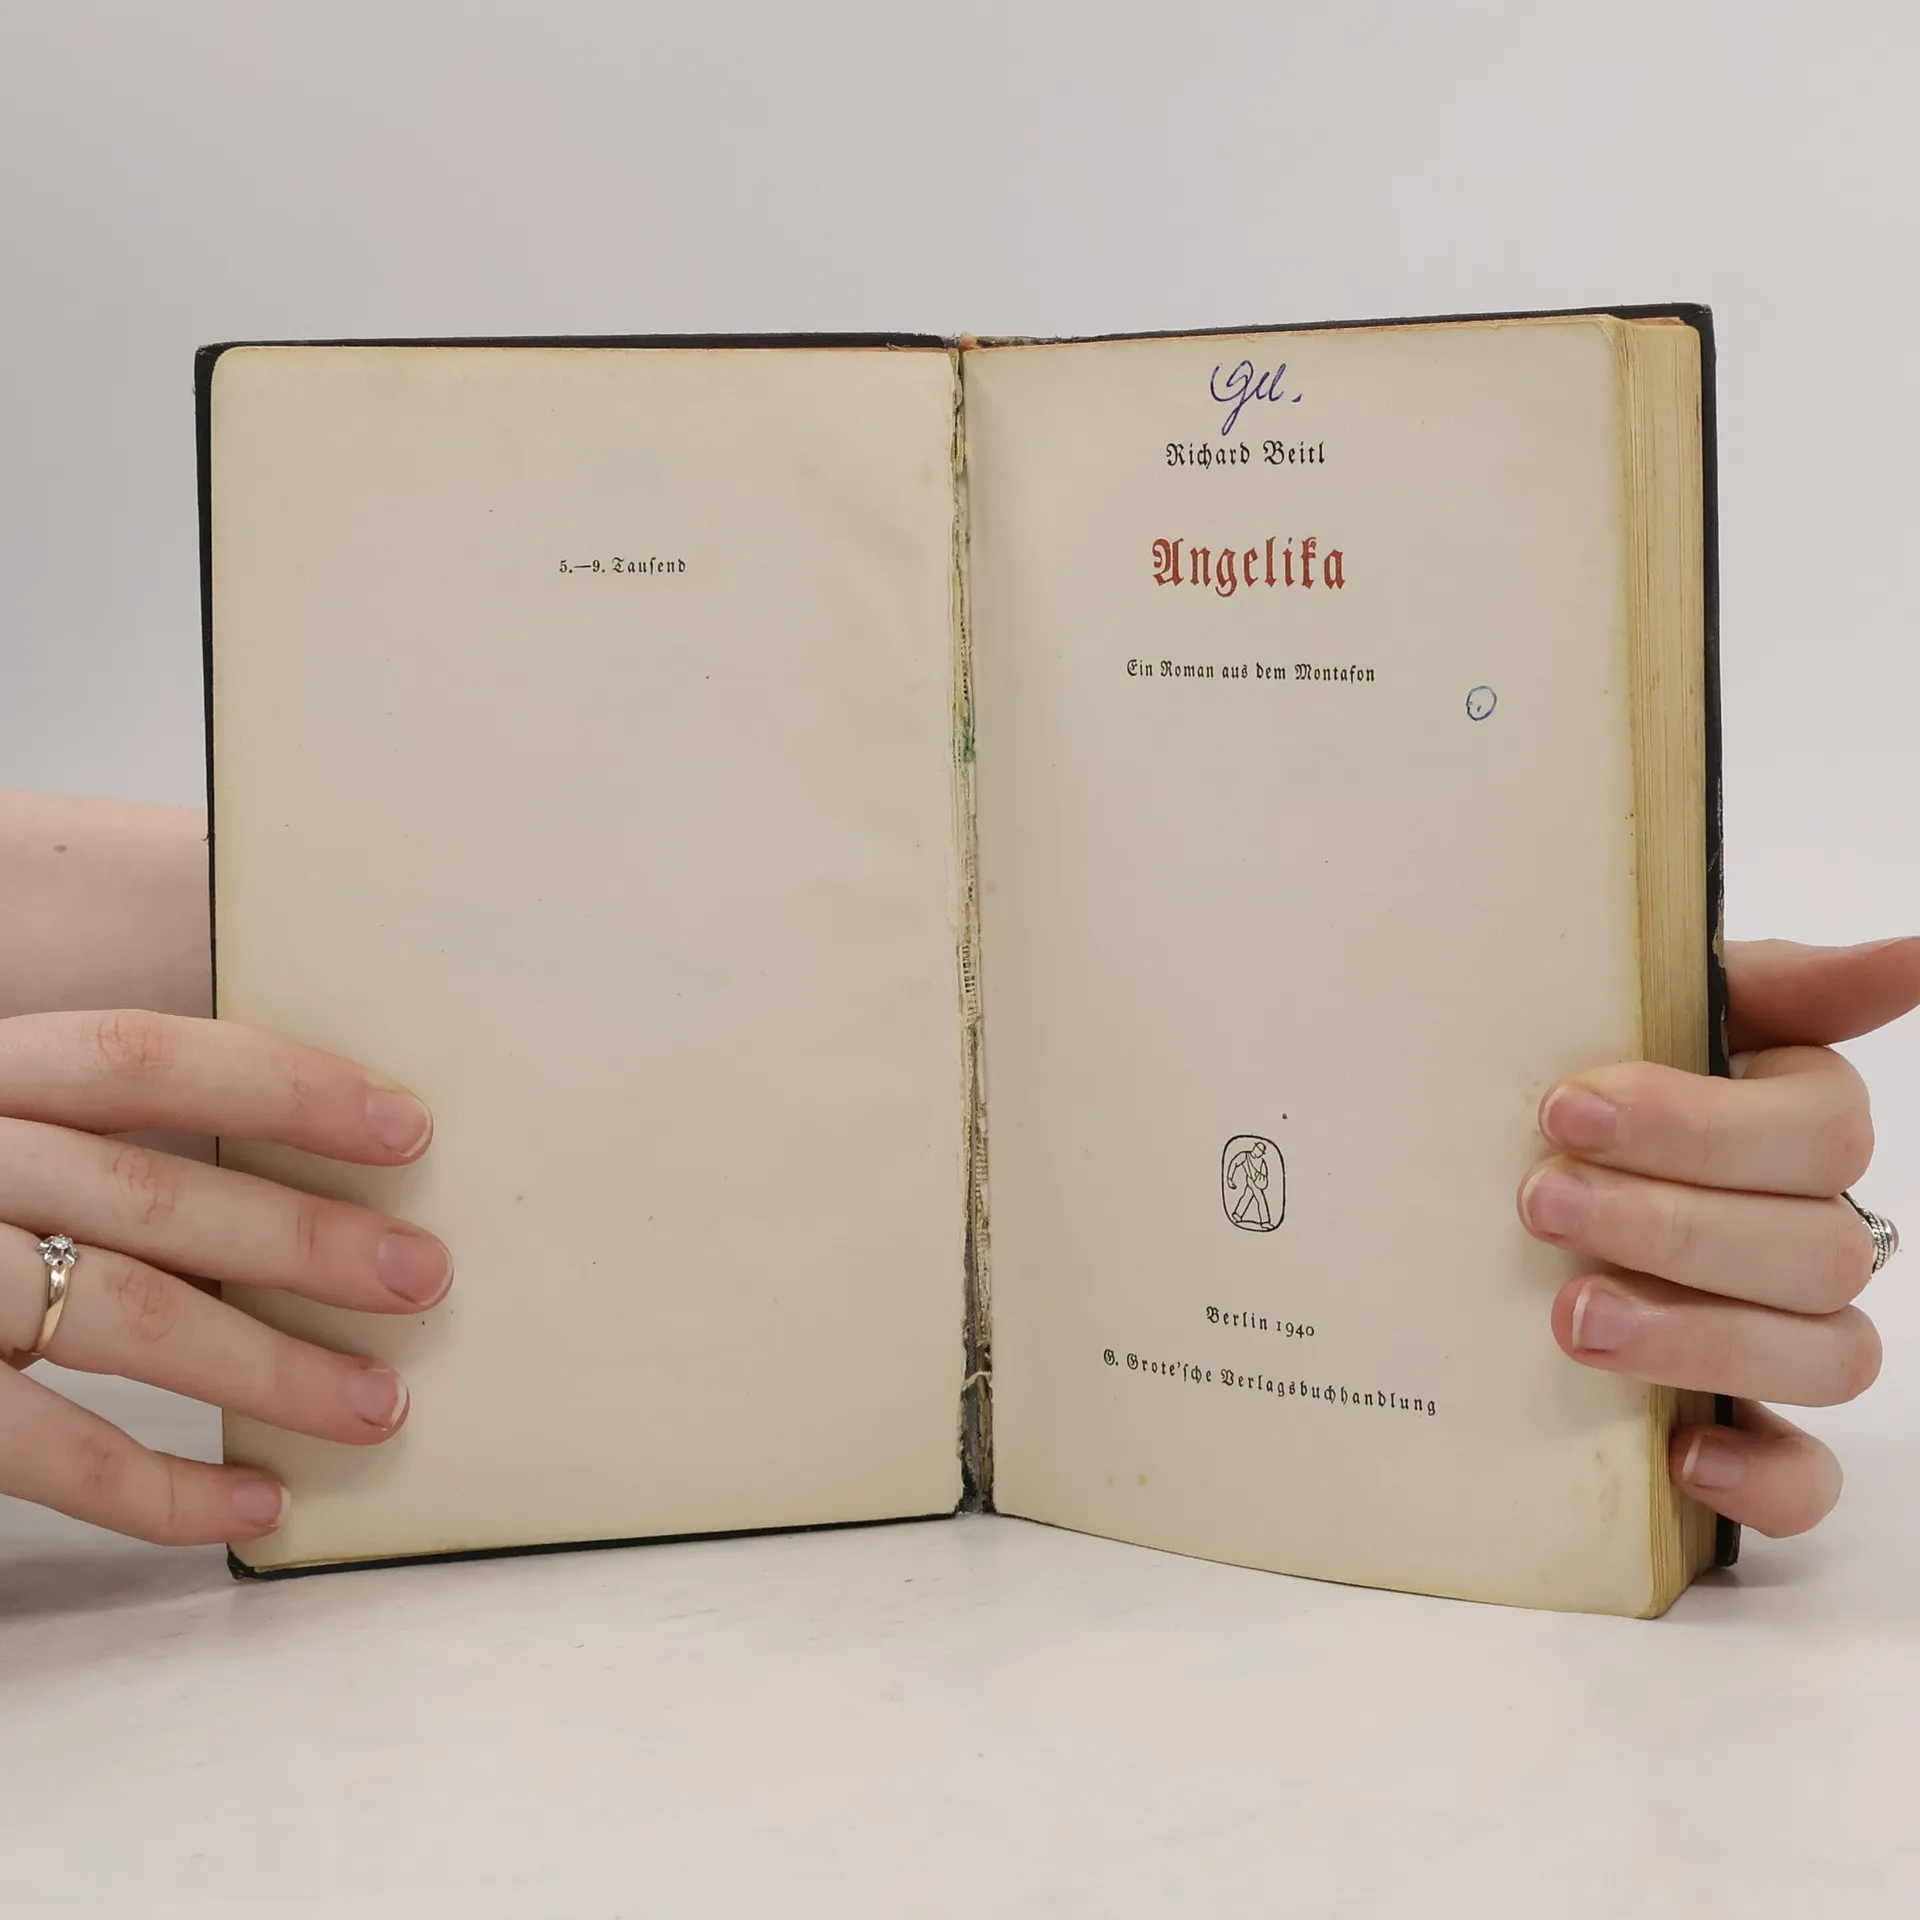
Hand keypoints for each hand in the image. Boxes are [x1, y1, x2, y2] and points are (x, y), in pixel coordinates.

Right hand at [0, 1010, 449, 1544]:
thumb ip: (87, 1135)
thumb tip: (282, 1176)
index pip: (145, 1059)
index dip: (282, 1087)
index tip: (407, 1128)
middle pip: (152, 1195)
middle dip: (304, 1242)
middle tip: (425, 1277)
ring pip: (118, 1316)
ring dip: (267, 1369)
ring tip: (380, 1406)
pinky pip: (44, 1449)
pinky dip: (160, 1488)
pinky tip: (257, 1505)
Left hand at [1520, 937, 1919, 1537]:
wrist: (1510, 1165)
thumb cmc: (1589, 1077)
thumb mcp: (1654, 1009)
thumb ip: (1775, 985)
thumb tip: (1908, 955)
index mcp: (1801, 1123)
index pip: (1818, 1131)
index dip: (1695, 1127)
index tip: (1564, 1111)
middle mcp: (1814, 1231)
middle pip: (1814, 1247)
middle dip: (1668, 1226)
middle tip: (1539, 1205)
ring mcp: (1789, 1333)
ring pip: (1823, 1355)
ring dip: (1699, 1338)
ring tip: (1571, 1318)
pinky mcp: (1750, 1422)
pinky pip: (1808, 1478)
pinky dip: (1766, 1477)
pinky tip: (1684, 1454)